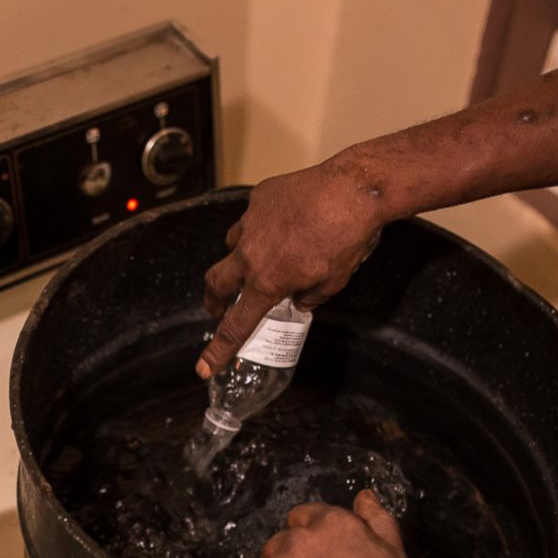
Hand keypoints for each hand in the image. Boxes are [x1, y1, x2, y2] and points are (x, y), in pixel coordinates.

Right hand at [197, 156, 385, 377]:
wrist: (354, 190)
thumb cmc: (347, 239)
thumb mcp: (333, 281)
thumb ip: (310, 297)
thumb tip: (299, 300)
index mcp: (267, 281)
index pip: (236, 324)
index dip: (218, 350)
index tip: (204, 367)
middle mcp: (250, 254)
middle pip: (215, 283)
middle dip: (213, 300)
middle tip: (217, 308)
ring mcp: (251, 223)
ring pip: (232, 246)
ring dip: (240, 258)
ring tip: (261, 257)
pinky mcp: (259, 198)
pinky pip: (252, 218)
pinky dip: (262, 227)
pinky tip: (284, 222)